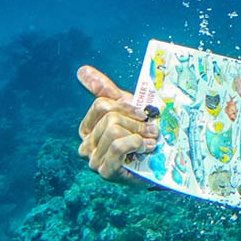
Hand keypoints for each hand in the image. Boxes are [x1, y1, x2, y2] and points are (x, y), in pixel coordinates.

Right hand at [76, 65, 158, 185]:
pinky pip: (118, 146)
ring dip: (139, 133)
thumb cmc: (140, 133)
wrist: (159, 162)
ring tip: (151, 140)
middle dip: (136, 122)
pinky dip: (136, 143)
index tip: (143, 113)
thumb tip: (82, 69)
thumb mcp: (125, 108)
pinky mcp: (105, 172)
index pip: (102, 105)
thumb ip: (104, 89)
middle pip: (110, 118)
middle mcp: (86, 145)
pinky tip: (146, 149)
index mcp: (87, 128)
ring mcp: (93, 161)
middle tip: (152, 129)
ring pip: (114, 131)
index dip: (127, 106)